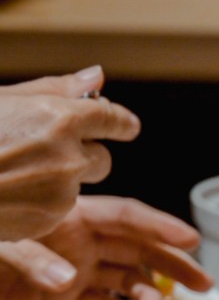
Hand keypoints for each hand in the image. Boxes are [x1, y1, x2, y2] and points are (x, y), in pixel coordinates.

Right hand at [0, 66, 141, 239]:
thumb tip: (97, 79)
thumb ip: (55, 91)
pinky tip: (7, 191)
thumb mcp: (3, 99)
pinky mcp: (48, 220)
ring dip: (58, 180)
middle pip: (102, 160)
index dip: (120, 123)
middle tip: (46, 152)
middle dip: (84, 156)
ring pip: (77, 187)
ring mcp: (60, 192)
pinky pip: (57, 210)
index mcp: (60, 119)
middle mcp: (68, 156)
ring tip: (13, 172)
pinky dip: (40, 202)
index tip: (125, 126)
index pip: (113, 119)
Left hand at [0, 195, 213, 299]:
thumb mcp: (4, 244)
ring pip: (126, 282)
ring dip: (148, 299)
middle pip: (139, 249)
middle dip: (174, 266)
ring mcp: (75, 268)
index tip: (191, 239)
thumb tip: (69, 279)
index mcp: (71, 216)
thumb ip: (36, 260)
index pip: (127, 217)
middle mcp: (80, 240)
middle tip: (204, 283)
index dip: (161, 227)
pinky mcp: (66, 296)